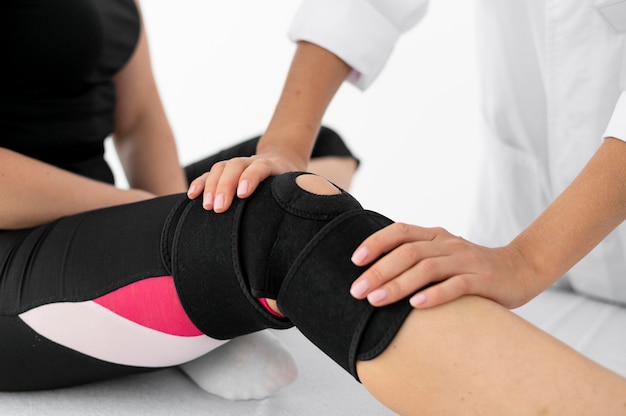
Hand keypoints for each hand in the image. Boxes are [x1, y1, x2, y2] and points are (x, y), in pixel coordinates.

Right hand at [186, 153, 304, 212]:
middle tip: (219, 208)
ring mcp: (237, 165)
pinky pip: (210, 174)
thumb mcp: (299, 189)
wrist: (283, 161)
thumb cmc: (291, 185)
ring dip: (211, 186)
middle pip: (235, 167)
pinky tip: (192, 195)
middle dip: (225, 186)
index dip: (251, 178)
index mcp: (273, 166)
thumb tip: (308, 221)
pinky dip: (200, 184)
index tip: (243, 194)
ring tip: (207, 206)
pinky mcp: (226, 172)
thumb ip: (300, 198)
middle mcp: (252, 162)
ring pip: (220, 168)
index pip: (260, 167)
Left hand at [349, 223, 537, 309]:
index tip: (355, 261)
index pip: (400, 232)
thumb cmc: (471, 268)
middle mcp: (448, 244)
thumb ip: (416, 258)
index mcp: (435, 235)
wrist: (521, 269)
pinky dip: (435, 295)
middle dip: (378, 271)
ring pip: (427, 268)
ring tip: (376, 301)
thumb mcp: (442, 256)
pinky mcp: (483, 280)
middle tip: (356, 291)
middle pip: (408, 252)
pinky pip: (456, 285)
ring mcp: (466, 260)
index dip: (376, 243)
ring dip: (398, 284)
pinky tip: (416, 306)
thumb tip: (373, 275)